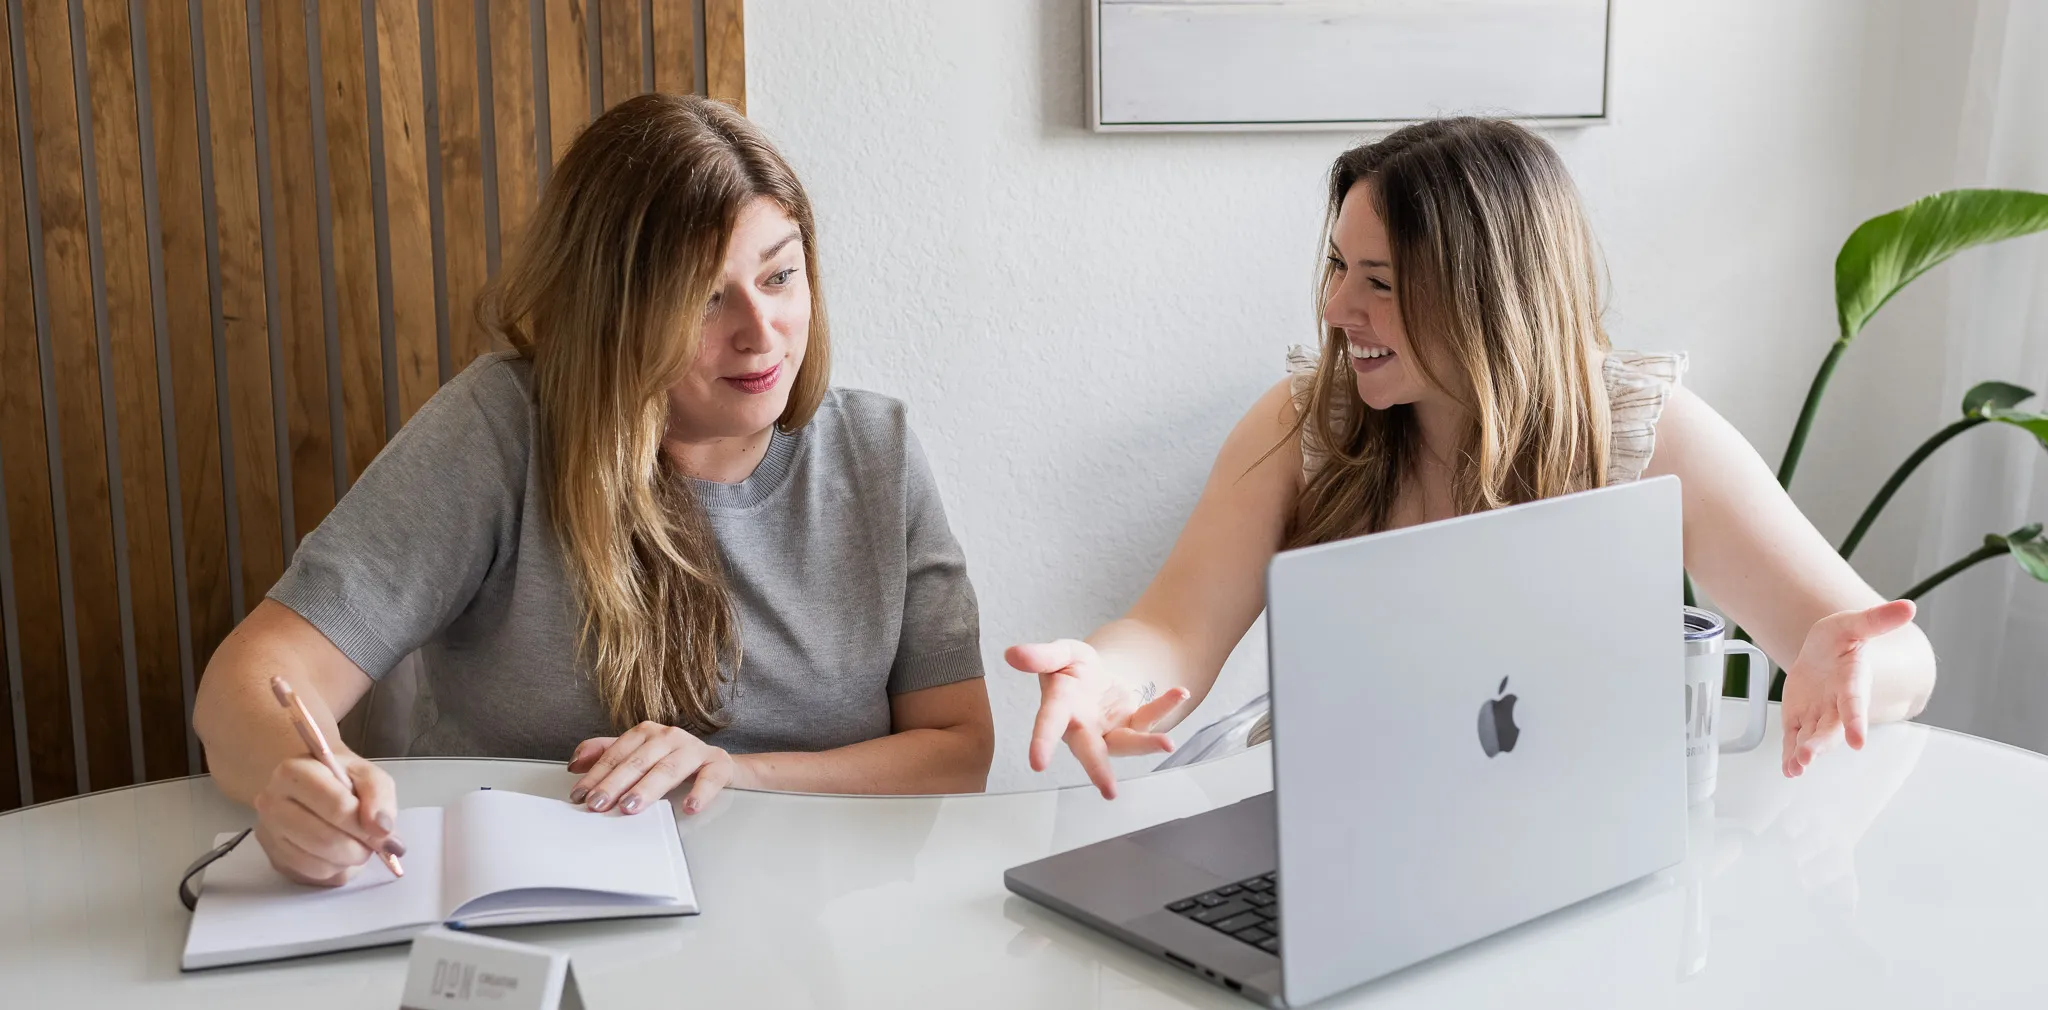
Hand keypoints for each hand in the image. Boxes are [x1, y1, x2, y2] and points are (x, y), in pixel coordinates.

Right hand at [251, 753, 403, 886]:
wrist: (313, 784)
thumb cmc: (342, 777)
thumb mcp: (367, 774)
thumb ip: (379, 797)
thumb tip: (382, 830)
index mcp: (294, 772)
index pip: (337, 807)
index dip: (366, 825)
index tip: (384, 832)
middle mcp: (272, 802)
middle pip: (325, 839)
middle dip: (359, 847)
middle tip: (374, 844)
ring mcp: (269, 833)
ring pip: (318, 863)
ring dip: (348, 861)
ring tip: (357, 844)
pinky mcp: (274, 858)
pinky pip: (312, 875)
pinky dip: (335, 869)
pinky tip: (340, 853)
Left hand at [567, 722, 741, 815]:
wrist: (717, 764)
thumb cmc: (672, 760)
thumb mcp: (637, 754)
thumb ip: (605, 755)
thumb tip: (574, 763)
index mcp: (647, 733)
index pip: (616, 755)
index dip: (597, 774)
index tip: (581, 794)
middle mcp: (669, 737)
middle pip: (638, 761)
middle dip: (615, 783)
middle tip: (598, 803)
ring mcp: (694, 749)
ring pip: (668, 768)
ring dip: (648, 788)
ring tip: (631, 805)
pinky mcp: (718, 764)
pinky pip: (709, 777)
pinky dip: (700, 791)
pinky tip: (689, 806)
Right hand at [1006, 639, 1190, 799]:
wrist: (1098, 673)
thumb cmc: (1072, 668)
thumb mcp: (1059, 653)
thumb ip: (1041, 655)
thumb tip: (1012, 654)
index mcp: (1060, 708)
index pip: (1048, 724)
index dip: (1041, 742)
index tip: (1037, 764)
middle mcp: (1084, 727)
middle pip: (1090, 751)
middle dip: (1098, 770)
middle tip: (1108, 791)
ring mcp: (1110, 730)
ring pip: (1127, 743)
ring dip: (1147, 744)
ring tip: (1167, 743)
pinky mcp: (1133, 723)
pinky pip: (1149, 717)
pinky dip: (1165, 705)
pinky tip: (1180, 692)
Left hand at [1779, 599, 1916, 777]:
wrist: (1823, 652)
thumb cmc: (1840, 640)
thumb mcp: (1853, 623)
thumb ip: (1877, 619)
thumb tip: (1908, 607)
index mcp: (1852, 684)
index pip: (1855, 705)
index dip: (1857, 722)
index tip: (1858, 742)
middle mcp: (1837, 706)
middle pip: (1831, 729)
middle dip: (1821, 744)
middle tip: (1809, 756)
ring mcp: (1818, 715)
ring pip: (1813, 738)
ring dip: (1804, 753)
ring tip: (1796, 766)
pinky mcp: (1799, 719)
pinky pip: (1794, 739)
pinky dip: (1790, 754)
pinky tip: (1789, 768)